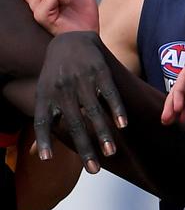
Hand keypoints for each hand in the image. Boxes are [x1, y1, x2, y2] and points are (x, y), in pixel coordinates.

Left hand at [34, 32, 126, 172]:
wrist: (70, 40)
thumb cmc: (57, 75)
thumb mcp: (45, 95)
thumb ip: (45, 124)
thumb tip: (36, 154)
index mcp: (46, 96)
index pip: (41, 121)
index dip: (43, 140)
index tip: (47, 159)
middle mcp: (62, 88)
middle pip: (73, 123)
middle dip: (84, 147)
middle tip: (93, 170)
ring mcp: (81, 79)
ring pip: (93, 110)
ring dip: (103, 133)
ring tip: (111, 152)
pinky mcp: (99, 70)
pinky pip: (109, 92)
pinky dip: (116, 108)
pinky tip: (123, 125)